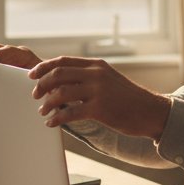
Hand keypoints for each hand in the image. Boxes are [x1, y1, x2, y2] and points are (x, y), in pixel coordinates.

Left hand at [29, 56, 170, 139]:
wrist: (151, 112)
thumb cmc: (128, 99)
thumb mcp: (109, 80)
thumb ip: (90, 77)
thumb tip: (64, 82)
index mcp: (97, 65)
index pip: (63, 61)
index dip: (44, 67)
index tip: (32, 76)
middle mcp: (96, 74)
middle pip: (58, 74)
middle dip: (42, 85)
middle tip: (35, 96)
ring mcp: (99, 91)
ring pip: (61, 92)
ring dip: (47, 103)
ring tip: (42, 111)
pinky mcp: (100, 109)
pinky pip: (70, 112)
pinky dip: (57, 118)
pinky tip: (51, 123)